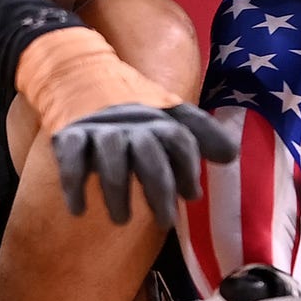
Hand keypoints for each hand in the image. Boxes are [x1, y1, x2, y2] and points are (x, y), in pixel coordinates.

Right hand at [14, 27, 237, 225]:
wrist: (81, 78)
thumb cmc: (135, 113)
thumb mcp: (169, 117)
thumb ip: (200, 135)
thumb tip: (231, 155)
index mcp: (157, 119)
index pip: (179, 139)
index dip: (188, 167)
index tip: (192, 196)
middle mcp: (131, 123)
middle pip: (148, 154)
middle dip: (159, 188)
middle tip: (165, 223)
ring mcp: (99, 130)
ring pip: (111, 158)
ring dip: (117, 190)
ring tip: (122, 220)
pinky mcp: (69, 136)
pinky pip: (71, 160)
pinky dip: (74, 185)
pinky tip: (79, 210)